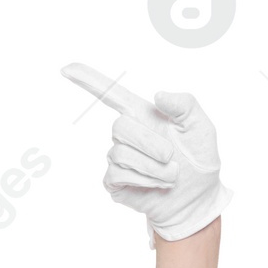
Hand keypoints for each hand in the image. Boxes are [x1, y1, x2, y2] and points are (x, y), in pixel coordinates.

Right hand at [61, 62, 231, 239]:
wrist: (198, 199)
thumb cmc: (199, 160)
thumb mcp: (201, 127)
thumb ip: (185, 105)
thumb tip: (158, 95)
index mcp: (142, 114)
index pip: (110, 93)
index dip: (88, 79)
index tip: (67, 68)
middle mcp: (126, 134)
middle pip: (120, 127)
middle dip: (151, 145)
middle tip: (172, 158)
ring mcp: (118, 158)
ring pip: (122, 155)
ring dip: (153, 168)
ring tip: (170, 175)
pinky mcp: (115, 182)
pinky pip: (117, 175)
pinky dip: (143, 180)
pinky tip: (157, 184)